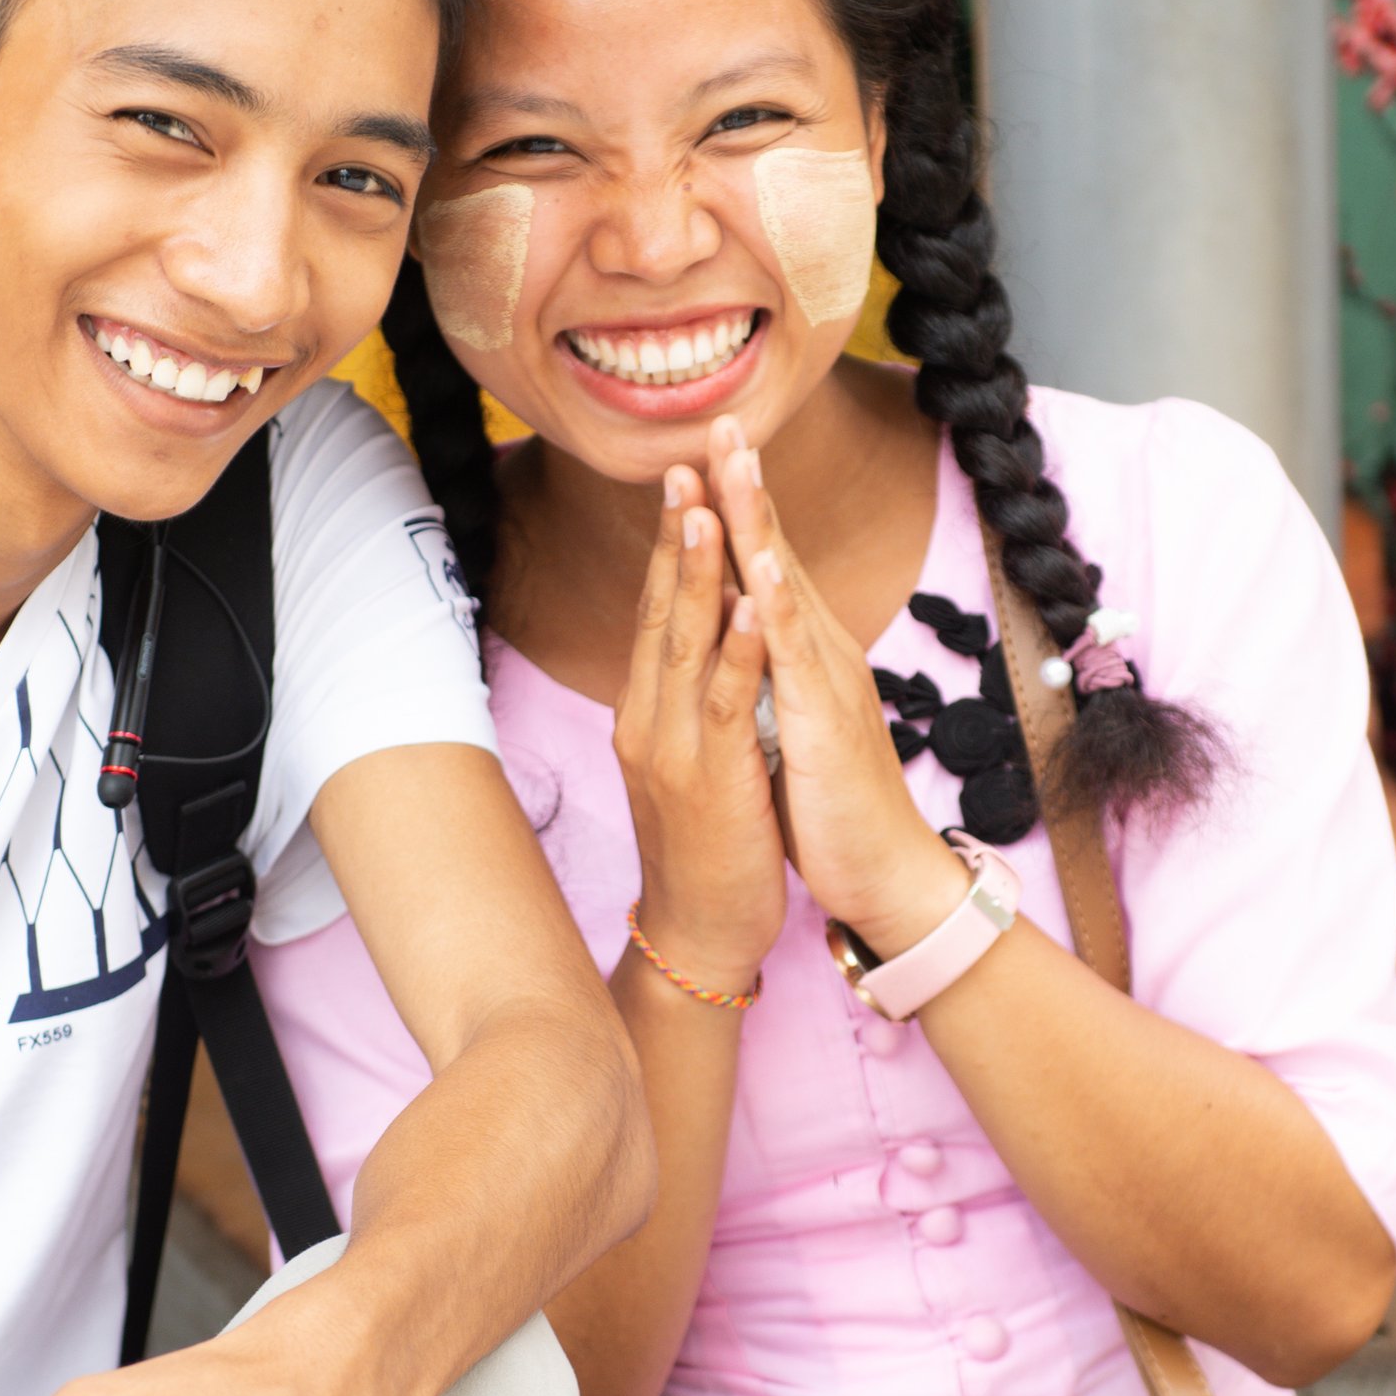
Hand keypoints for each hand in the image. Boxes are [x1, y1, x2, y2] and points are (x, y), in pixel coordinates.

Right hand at [612, 467, 783, 991]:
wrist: (699, 932)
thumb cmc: (707, 847)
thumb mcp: (689, 761)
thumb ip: (690, 703)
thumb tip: (704, 647)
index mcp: (644, 712)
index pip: (653, 614)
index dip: (667, 547)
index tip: (682, 482)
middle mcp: (645, 720)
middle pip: (657, 611)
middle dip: (674, 536)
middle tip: (683, 464)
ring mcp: (671, 749)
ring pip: (682, 646)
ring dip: (695, 574)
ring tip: (707, 509)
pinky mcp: (709, 778)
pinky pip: (723, 702)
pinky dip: (738, 649)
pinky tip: (752, 605)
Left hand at [710, 415, 966, 956]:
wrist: (882, 872)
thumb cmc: (827, 802)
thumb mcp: (782, 721)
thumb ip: (762, 672)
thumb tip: (732, 631)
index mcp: (800, 652)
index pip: (761, 563)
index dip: (732, 505)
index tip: (703, 446)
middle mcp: (819, 651)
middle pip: (775, 552)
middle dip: (745, 485)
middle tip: (720, 417)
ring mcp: (827, 681)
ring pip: (786, 586)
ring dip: (759, 522)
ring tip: (734, 461)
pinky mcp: (829, 723)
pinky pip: (800, 658)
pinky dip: (781, 609)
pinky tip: (763, 568)